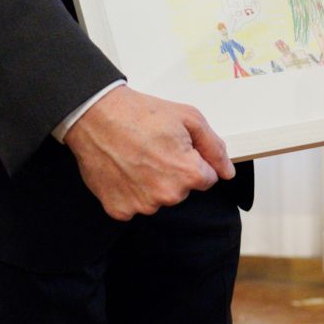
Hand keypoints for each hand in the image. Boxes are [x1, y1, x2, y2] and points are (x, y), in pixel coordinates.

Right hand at [62, 86, 234, 220]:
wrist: (96, 116)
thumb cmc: (140, 114)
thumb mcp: (189, 118)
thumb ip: (214, 147)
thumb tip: (227, 172)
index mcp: (188, 174)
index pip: (207, 179)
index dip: (194, 161)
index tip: (177, 148)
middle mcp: (167, 195)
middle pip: (182, 190)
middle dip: (174, 172)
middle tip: (154, 149)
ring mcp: (142, 205)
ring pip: (158, 199)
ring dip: (151, 183)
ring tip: (136, 158)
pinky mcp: (119, 210)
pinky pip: (134, 205)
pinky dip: (130, 191)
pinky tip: (124, 170)